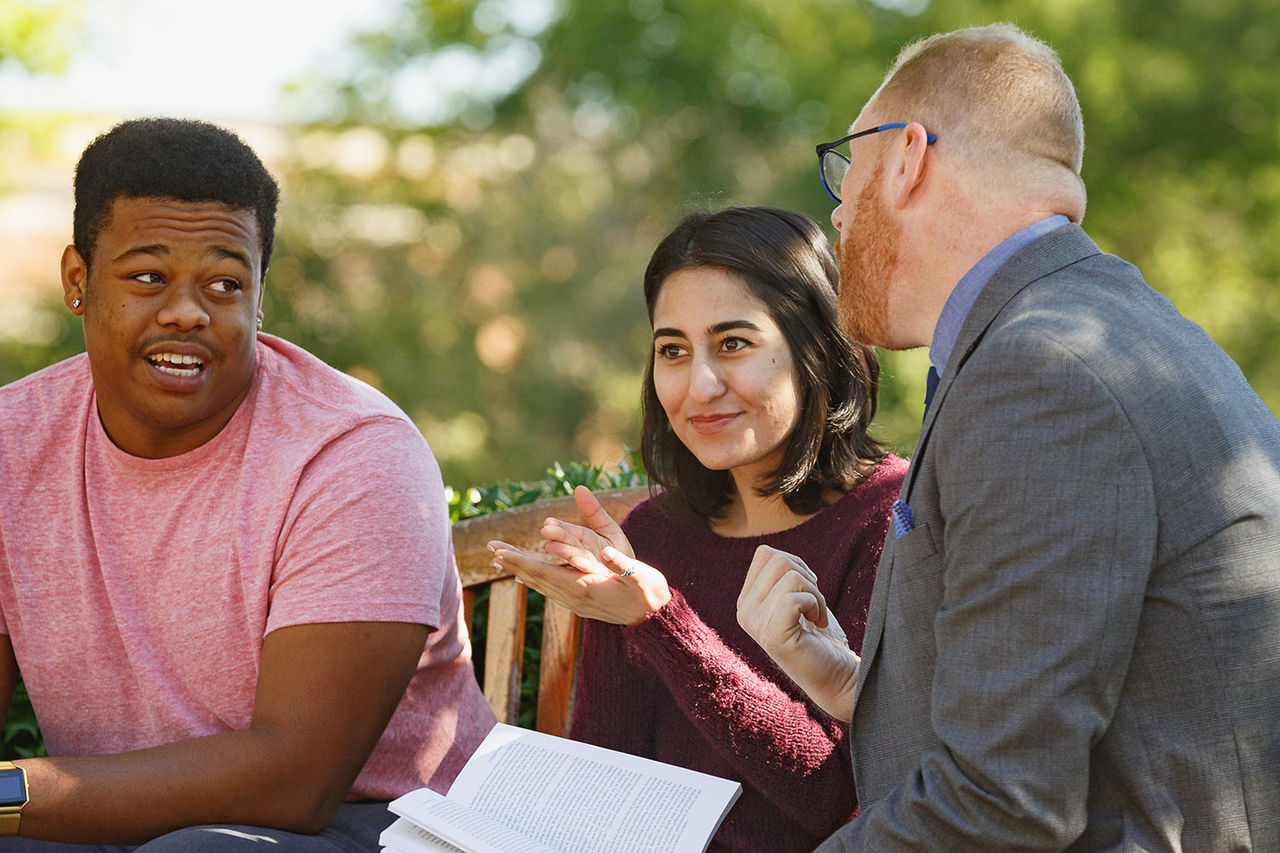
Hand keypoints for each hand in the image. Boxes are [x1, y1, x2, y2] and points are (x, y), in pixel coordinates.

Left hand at [489, 486, 669, 624]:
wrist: (654, 620)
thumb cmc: (649, 593)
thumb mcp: (641, 576)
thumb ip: (623, 563)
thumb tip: (608, 552)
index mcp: (585, 588)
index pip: (544, 573)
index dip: (521, 561)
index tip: (500, 552)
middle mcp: (574, 598)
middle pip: (536, 578)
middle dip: (513, 562)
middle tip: (491, 548)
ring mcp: (575, 603)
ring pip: (540, 584)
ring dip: (520, 570)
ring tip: (500, 559)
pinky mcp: (578, 603)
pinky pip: (549, 589)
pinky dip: (533, 579)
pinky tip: (524, 576)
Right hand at [737, 545, 859, 719]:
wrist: (838, 675)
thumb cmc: (821, 636)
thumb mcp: (796, 597)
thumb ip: (781, 575)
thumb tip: (771, 551)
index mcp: (746, 600)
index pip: (766, 554)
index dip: (796, 565)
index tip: (807, 592)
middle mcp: (744, 612)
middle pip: (778, 560)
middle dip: (807, 577)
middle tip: (814, 606)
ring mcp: (755, 625)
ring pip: (789, 576)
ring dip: (815, 594)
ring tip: (816, 617)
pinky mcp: (772, 636)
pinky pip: (794, 597)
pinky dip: (816, 605)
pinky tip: (818, 624)